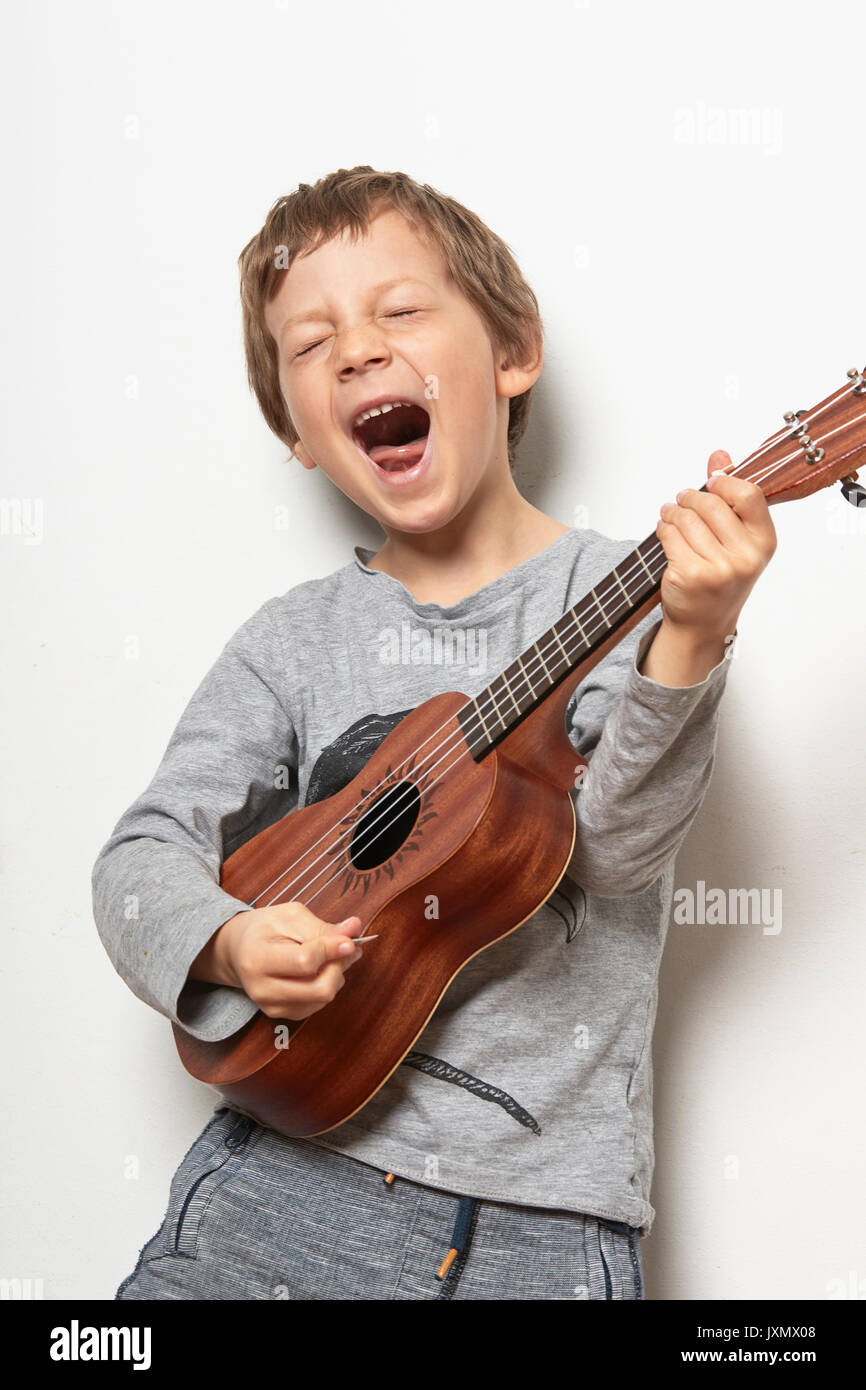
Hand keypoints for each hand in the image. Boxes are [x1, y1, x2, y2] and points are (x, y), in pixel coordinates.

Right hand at [189, 902, 367, 1020]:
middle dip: (339, 965)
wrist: (240, 950)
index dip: (332, 950)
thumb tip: (354, 930)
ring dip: (336, 974)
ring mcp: (272, 1006)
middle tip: (346, 946)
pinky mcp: (283, 1014)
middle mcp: (262, 989)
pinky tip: (321, 969)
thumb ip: (322, 927)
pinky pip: (319, 1004)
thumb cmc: (265, 929)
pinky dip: (327, 985)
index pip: (305, 962)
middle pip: (320, 989)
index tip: (350, 940)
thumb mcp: (290, 917)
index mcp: (257, 958)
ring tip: (331, 954)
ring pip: (323, 998)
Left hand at [654, 448, 776, 648]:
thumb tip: (720, 454)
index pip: (749, 495)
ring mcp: (718, 569)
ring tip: (670, 515)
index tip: (711, 481)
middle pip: (711, 504)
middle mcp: (745, 557)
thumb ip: (730, 495)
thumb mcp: (736, 539)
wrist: (703, 622)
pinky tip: (664, 532)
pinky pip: (669, 536)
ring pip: (686, 519)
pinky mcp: (690, 576)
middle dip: (690, 497)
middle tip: (681, 499)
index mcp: (764, 543)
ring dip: (672, 512)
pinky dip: (662, 529)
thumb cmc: (721, 577)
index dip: (725, 482)